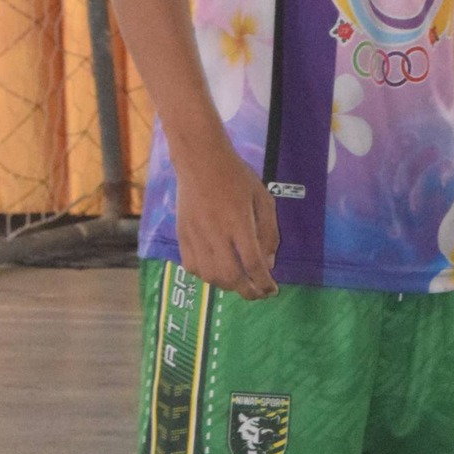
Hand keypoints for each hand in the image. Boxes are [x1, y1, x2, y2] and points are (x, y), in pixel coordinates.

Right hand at [173, 138, 279, 299]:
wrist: (200, 160)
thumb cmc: (236, 176)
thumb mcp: (263, 198)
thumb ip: (269, 231)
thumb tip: (268, 263)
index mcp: (239, 223)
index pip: (253, 264)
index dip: (264, 283)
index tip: (272, 291)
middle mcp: (216, 233)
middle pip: (231, 277)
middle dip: (247, 292)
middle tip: (258, 293)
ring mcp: (196, 236)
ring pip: (210, 276)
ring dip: (227, 286)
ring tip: (239, 282)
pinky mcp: (182, 235)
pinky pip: (192, 266)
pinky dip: (206, 276)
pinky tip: (216, 271)